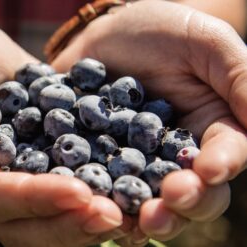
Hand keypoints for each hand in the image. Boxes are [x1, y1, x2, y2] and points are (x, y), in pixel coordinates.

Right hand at [0, 20, 129, 246]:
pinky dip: (90, 209)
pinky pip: (61, 205)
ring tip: (126, 217)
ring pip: (42, 226)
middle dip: (66, 224)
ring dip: (83, 227)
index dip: (32, 197)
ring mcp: (9, 186)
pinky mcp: (36, 176)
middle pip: (18, 225)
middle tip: (112, 216)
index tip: (78, 191)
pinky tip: (124, 202)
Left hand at [53, 0, 246, 244]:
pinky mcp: (100, 159)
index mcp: (210, 130)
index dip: (219, 166)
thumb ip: (238, 78)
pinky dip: (103, 199)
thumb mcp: (205, 43)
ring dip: (146, 213)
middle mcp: (174, 154)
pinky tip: (97, 207)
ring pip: (148, 198)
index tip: (210, 170)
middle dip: (184, 202)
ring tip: (140, 221)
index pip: (224, 156)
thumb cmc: (161, 30)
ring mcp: (136, 161)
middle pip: (189, 191)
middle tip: (171, 202)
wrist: (106, 34)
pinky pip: (103, 185)